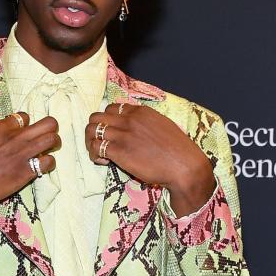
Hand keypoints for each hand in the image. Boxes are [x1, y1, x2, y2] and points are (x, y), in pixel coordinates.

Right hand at [0, 112, 60, 209]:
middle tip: (46, 138)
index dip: (27, 125)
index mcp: (1, 127)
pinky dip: (48, 164)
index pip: (25, 117)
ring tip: (47, 151)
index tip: (23, 133)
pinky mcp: (25, 172)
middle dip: (50, 129)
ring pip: (53, 140)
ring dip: (54, 144)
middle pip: (48, 124)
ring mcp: (22, 154)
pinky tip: (41, 168)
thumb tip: (1, 133)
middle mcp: (15, 137)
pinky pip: (49, 162)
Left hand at [84, 103, 215, 217]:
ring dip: (91, 143)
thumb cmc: (178, 151)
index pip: (112, 108)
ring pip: (91, 130)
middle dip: (94, 130)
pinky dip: (95, 155)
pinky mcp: (119, 151)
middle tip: (101, 144)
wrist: (184, 166)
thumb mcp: (162, 127)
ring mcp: (123, 135)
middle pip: (97, 117)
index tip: (114, 134)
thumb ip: (147, 124)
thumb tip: (137, 130)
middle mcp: (129, 120)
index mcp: (140, 112)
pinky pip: (96, 147)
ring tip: (99, 154)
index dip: (108, 121)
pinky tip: (104, 162)